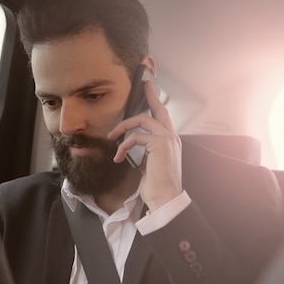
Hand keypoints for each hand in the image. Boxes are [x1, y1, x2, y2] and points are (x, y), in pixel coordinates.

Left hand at [108, 78, 182, 210]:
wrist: (165, 199)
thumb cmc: (157, 186)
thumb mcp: (149, 165)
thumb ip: (145, 152)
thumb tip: (132, 147)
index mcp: (170, 142)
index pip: (163, 117)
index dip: (155, 102)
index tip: (149, 89)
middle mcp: (172, 137)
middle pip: (158, 110)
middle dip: (149, 95)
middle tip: (142, 85)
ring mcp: (167, 139)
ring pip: (142, 120)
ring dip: (123, 127)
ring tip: (111, 137)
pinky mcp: (159, 144)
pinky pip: (135, 137)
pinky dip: (123, 146)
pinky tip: (118, 157)